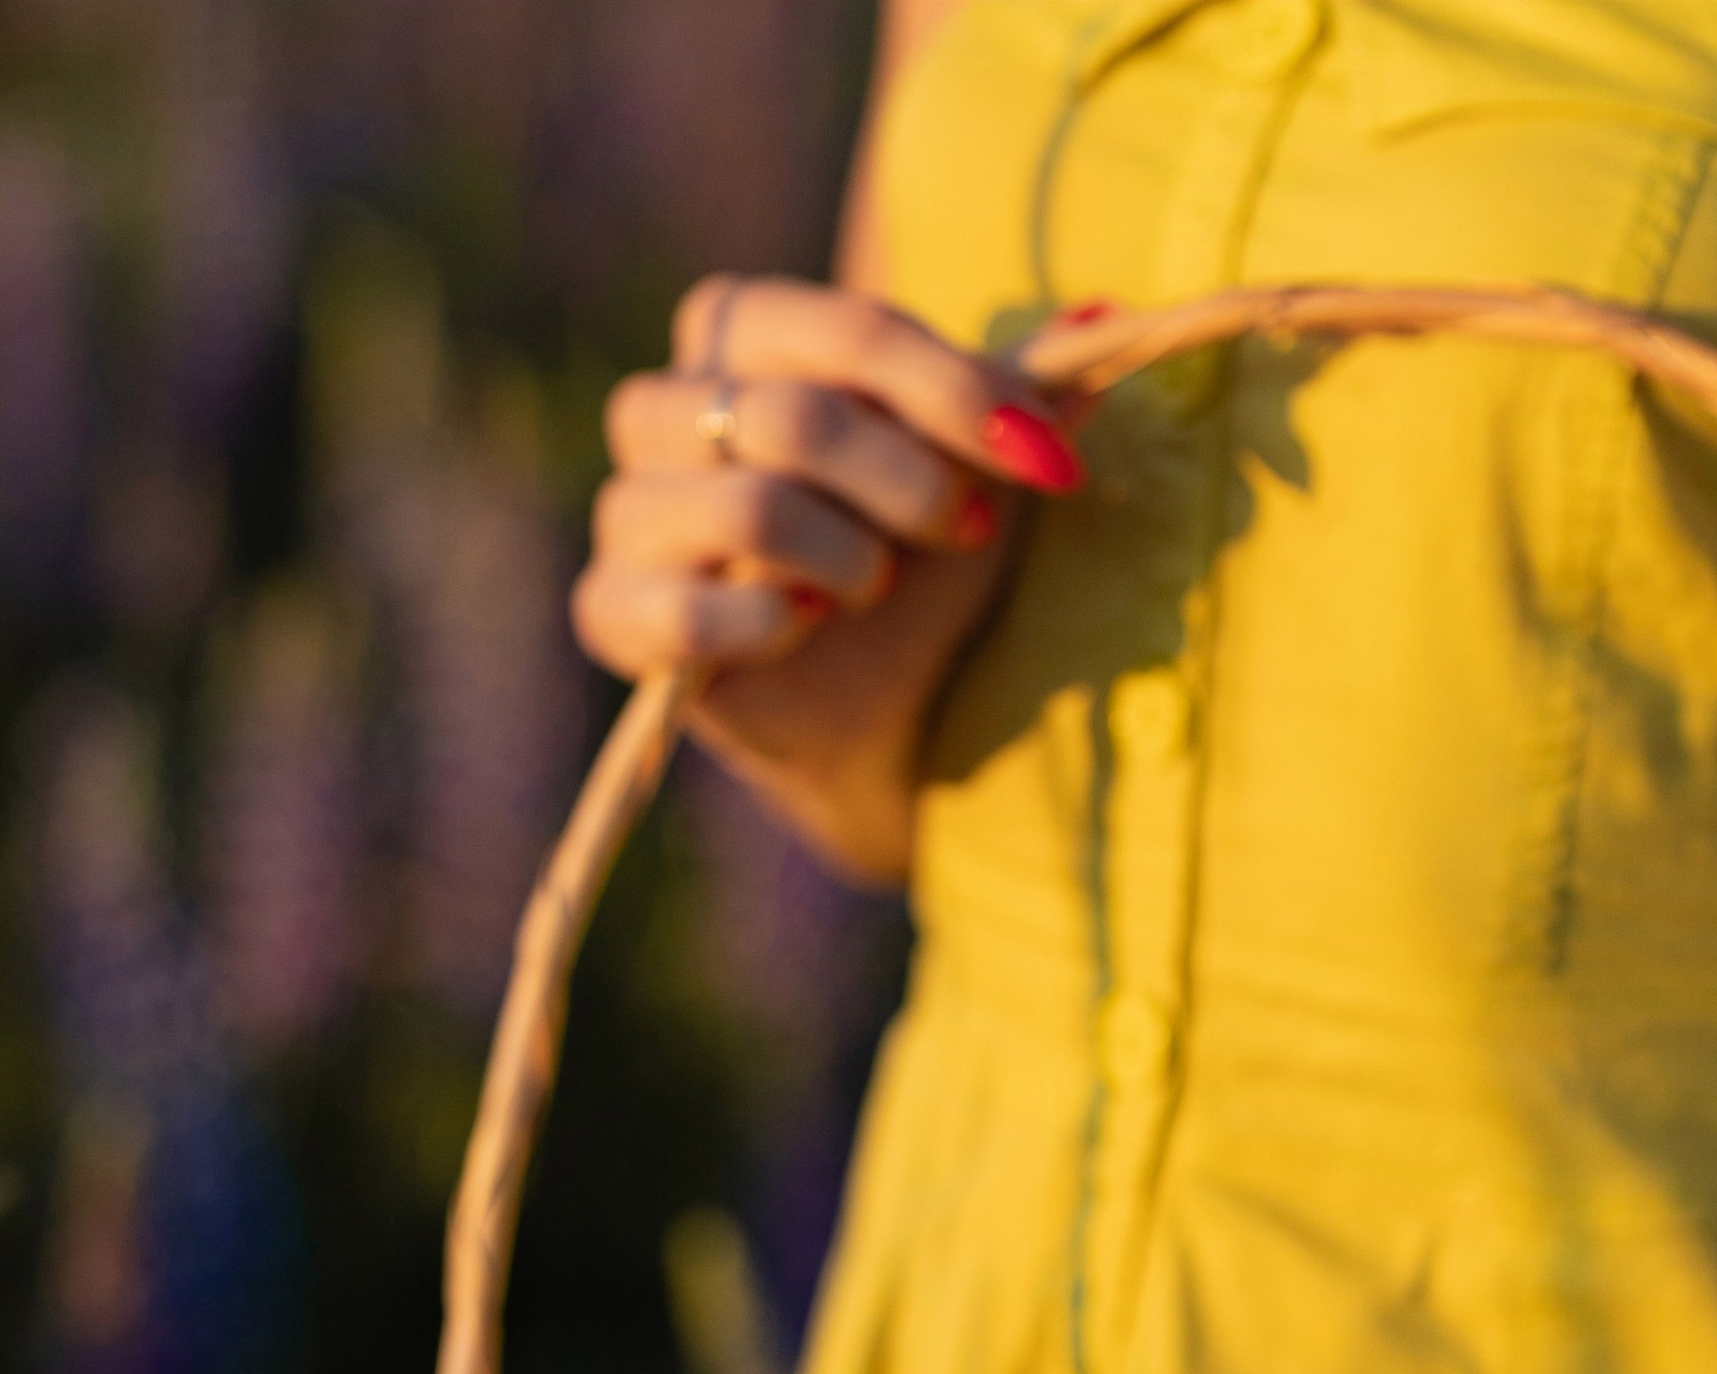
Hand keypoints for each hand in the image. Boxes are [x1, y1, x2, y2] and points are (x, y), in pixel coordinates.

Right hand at [571, 274, 1085, 881]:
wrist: (885, 706)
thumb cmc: (924, 561)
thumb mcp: (982, 470)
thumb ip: (1026, 395)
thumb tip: (1102, 323)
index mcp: (742, 334)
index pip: (845, 334)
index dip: (952, 390)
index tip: (1044, 457)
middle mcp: (664, 407)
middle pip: (792, 416)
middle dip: (907, 481)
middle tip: (964, 529)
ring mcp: (630, 512)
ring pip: (746, 507)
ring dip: (846, 557)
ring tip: (874, 586)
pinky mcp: (614, 613)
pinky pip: (686, 611)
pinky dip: (769, 624)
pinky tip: (804, 630)